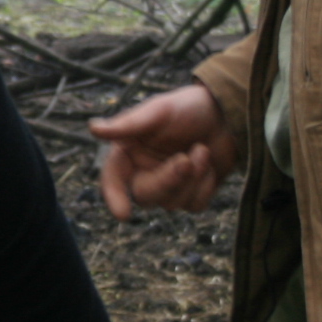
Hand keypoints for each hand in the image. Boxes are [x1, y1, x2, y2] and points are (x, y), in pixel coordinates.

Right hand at [90, 84, 240, 218]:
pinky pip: (195, 204)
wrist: (228, 112)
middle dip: (168, 180)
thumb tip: (93, 128)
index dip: (114, 196)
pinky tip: (210, 163)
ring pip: (172, 203)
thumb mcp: (159, 111)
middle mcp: (145, 172)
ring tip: (203, 150)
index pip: (113, 179)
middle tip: (187, 159)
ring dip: (192, 179)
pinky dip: (206, 185)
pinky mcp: (192, 193)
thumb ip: (128, 124)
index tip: (123, 214)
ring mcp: (170, 185)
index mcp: (129, 152)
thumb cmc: (188, 107)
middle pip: (146, 196)